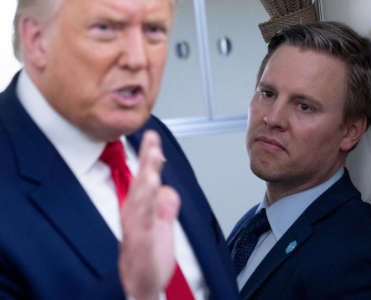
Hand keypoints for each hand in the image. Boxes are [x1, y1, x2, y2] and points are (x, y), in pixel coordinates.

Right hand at [118, 130, 179, 299]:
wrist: (145, 285)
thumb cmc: (150, 257)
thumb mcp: (162, 225)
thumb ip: (166, 205)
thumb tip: (167, 189)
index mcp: (142, 210)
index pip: (146, 179)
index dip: (149, 158)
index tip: (152, 138)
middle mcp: (136, 217)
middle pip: (141, 184)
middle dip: (147, 161)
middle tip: (152, 141)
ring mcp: (136, 230)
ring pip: (140, 200)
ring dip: (146, 177)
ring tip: (152, 159)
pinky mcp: (140, 246)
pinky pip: (142, 224)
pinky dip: (145, 207)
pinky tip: (150, 190)